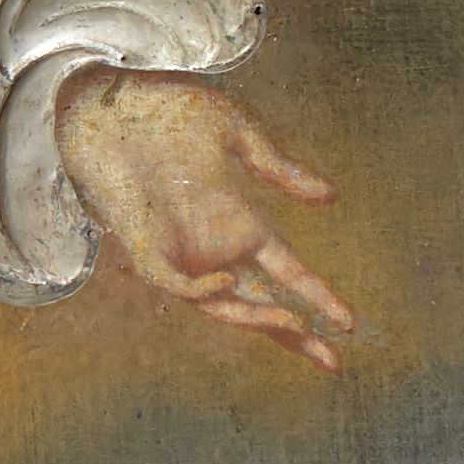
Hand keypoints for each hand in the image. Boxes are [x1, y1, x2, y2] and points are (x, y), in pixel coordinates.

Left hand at [58, 74, 354, 374]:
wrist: (113, 101)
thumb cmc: (171, 111)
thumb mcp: (236, 134)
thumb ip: (278, 168)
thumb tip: (330, 196)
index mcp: (240, 224)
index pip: (287, 272)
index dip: (317, 298)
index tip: (350, 325)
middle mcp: (212, 247)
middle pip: (259, 303)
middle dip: (295, 333)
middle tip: (333, 362)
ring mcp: (179, 252)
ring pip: (220, 304)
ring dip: (255, 318)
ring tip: (294, 324)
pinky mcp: (143, 248)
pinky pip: (174, 283)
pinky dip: (198, 290)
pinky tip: (226, 283)